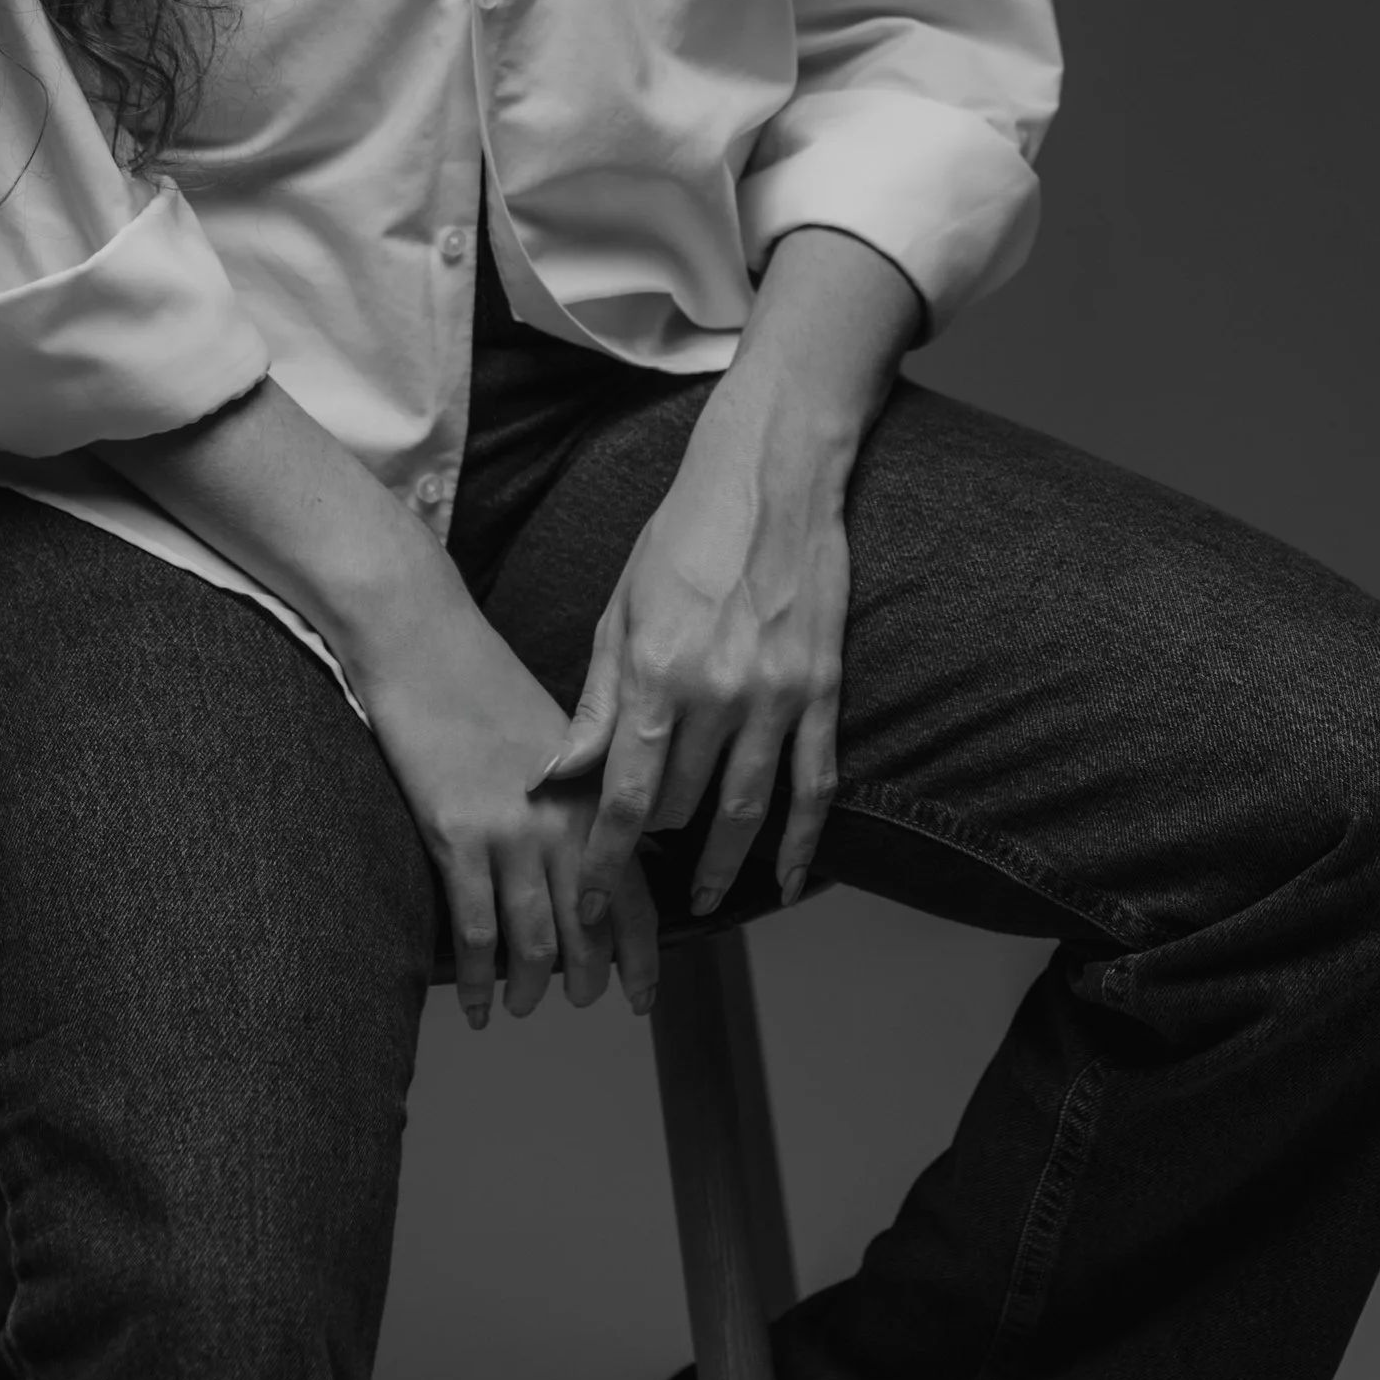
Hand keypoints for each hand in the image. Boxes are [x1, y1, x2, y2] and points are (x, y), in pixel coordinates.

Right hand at [357, 562, 662, 1029]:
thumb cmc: (484, 682)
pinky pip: (476, 931)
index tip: (642, 997)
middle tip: (578, 1003)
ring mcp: (512, 832)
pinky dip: (477, 981)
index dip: (642, 955)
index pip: (634, 894)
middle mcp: (565, 821)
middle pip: (589, 929)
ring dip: (533, 988)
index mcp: (594, 792)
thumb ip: (582, 794)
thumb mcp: (556, 735)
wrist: (423, 643)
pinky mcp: (458, 836)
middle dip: (588, 978)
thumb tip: (597, 855)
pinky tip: (475, 1006)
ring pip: (535, 942)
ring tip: (524, 1008)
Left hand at [538, 376, 852, 923]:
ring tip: (700, 899)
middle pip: (679, 804)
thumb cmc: (684, 536)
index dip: (604, 860)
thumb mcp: (621, 609)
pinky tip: (787, 881)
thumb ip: (596, 700)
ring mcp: (776, 694)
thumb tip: (558, 775)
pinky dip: (802, 841)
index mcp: (655, 671)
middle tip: (632, 883)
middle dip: (651, 848)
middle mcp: (717, 692)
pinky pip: (816, 783)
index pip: (624, 794)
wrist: (770, 475)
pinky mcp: (821, 688)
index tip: (586, 904)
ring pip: (745, 806)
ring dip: (720, 863)